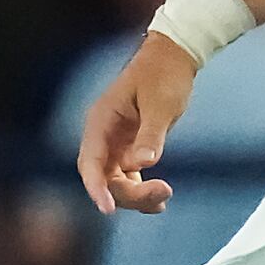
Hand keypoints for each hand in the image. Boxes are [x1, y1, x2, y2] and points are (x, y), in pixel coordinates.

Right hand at [77, 32, 197, 214]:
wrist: (174, 56)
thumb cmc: (164, 74)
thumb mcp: (160, 104)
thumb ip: (150, 134)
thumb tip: (141, 164)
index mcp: (102, 120)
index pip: (90, 161)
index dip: (95, 187)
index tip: (107, 208)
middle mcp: (103, 135)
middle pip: (103, 177)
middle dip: (128, 193)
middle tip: (162, 193)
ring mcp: (116, 143)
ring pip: (116, 181)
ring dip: (136, 196)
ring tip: (163, 197)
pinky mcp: (129, 147)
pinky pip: (129, 177)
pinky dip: (141, 190)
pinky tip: (158, 200)